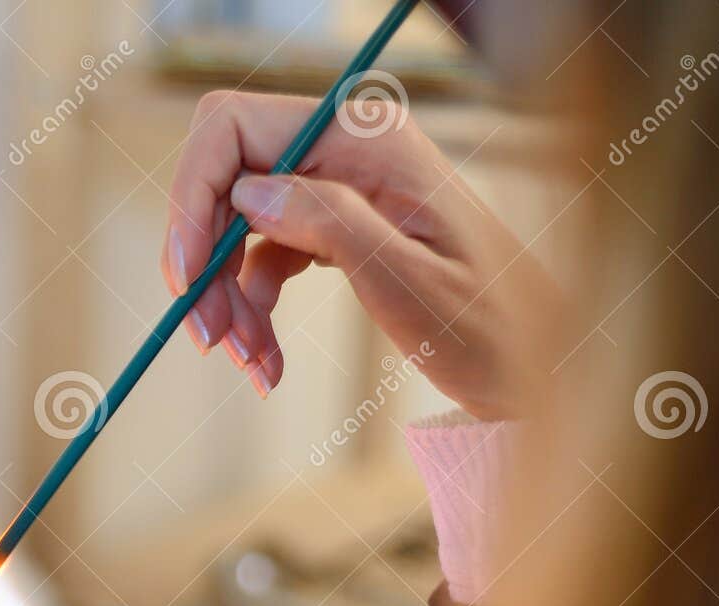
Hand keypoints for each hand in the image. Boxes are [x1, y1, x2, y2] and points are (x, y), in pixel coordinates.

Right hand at [162, 91, 564, 418]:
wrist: (534, 365)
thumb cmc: (489, 328)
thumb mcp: (406, 282)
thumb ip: (329, 224)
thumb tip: (246, 194)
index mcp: (366, 140)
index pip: (231, 128)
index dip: (191, 196)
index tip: (184, 276)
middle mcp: (344, 148)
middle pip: (225, 182)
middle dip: (204, 262)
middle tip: (208, 339)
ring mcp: (337, 186)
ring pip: (236, 227)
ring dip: (227, 300)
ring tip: (251, 365)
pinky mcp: (333, 225)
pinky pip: (262, 258)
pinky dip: (251, 311)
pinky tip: (266, 362)